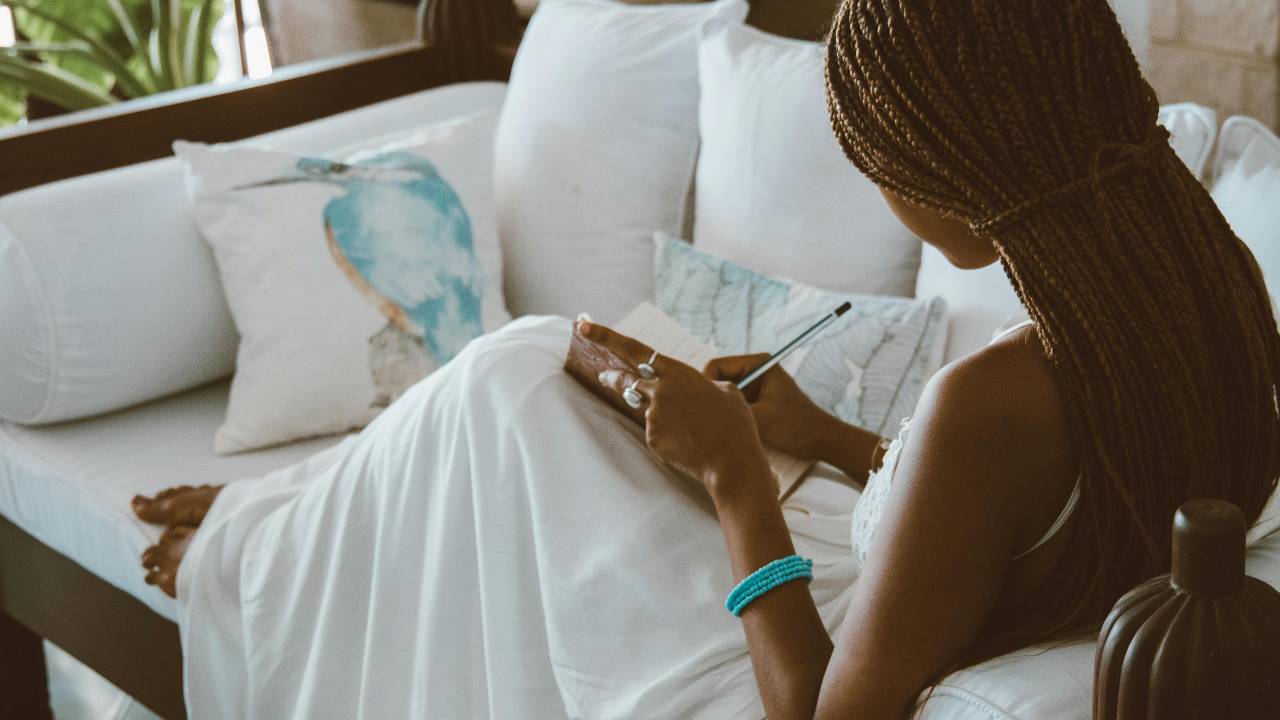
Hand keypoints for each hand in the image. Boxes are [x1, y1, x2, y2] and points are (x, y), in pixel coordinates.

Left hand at [579, 321, 771, 493]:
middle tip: (603, 375)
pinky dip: (670, 436)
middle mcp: (660, 392)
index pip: (635, 350)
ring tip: (682, 423)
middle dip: (612, 376)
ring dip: (659, 413)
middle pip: (626, 380)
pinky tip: (689, 445)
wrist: (730, 461)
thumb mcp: (727, 392)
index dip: (607, 337)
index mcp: (678, 373)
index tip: (583, 327)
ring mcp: (654, 416)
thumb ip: (705, 385)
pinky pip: (656, 433)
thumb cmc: (734, 425)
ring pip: (648, 409)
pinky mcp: (652, 439)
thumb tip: (698, 388)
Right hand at [703, 354, 834, 459]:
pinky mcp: (754, 402)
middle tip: (711, 420)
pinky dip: (729, 417)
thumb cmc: (798, 427)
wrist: (821, 441)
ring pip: (723, 395)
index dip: (707, 386)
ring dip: (721, 409)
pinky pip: (732, 405)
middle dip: (714, 399)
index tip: (706, 409)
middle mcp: (754, 371)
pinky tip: (731, 431)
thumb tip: (703, 413)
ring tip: (723, 427)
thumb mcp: (761, 419)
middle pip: (717, 380)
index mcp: (758, 363)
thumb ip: (731, 412)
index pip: (716, 366)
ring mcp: (754, 386)